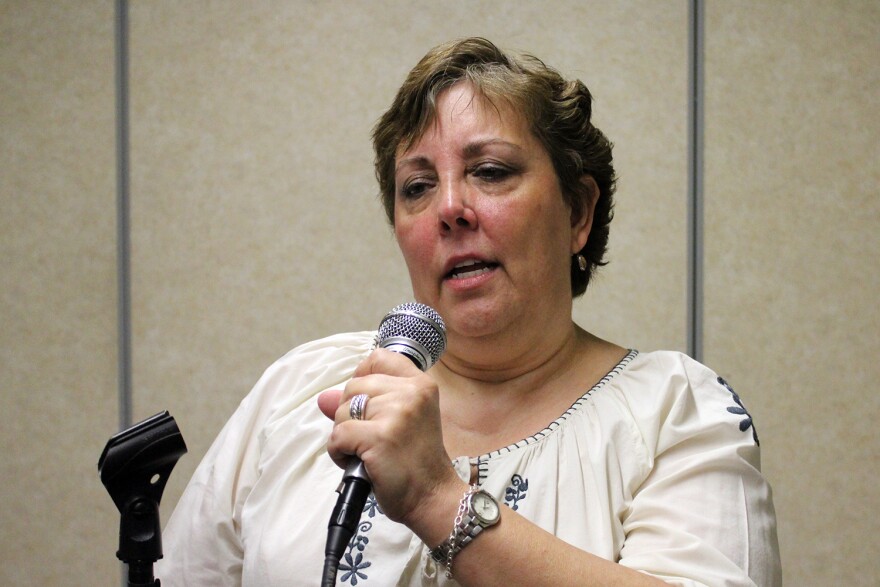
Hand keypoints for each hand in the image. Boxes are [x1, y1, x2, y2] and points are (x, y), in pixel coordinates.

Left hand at [317, 349, 461, 527]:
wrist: (432, 497)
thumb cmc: (415, 462)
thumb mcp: (398, 422)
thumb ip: (362, 403)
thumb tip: (323, 398)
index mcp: (420, 384)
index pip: (378, 358)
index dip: (362, 377)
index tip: (368, 403)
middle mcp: (410, 392)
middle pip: (353, 386)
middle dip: (350, 414)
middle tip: (371, 438)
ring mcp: (396, 413)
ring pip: (342, 411)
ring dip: (344, 434)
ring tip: (367, 452)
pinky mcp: (379, 436)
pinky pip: (337, 435)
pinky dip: (338, 452)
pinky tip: (358, 462)